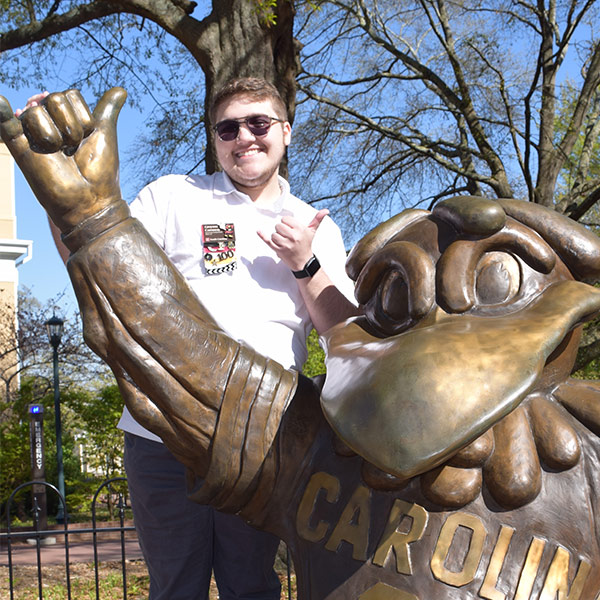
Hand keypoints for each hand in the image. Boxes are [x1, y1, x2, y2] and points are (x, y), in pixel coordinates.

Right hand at [0, 87, 126, 231]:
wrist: (89, 200)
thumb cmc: (100, 170)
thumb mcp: (105, 134)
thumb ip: (107, 110)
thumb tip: (121, 89)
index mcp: (66, 117)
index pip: (70, 95)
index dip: (84, 117)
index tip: (87, 137)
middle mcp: (48, 122)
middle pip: (54, 99)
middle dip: (70, 125)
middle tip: (72, 148)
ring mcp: (32, 133)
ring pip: (36, 111)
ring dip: (54, 135)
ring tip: (58, 154)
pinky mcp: (18, 146)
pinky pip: (4, 121)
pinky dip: (0, 110)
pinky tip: (0, 102)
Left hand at [258, 208, 328, 270]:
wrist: (303, 262)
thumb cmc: (306, 245)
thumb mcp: (312, 232)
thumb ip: (317, 220)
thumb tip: (326, 211)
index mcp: (300, 230)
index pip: (285, 219)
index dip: (287, 223)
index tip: (291, 229)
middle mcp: (293, 237)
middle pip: (278, 226)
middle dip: (281, 230)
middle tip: (288, 236)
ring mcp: (285, 244)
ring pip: (274, 234)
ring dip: (277, 237)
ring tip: (284, 242)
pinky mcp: (278, 250)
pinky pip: (268, 241)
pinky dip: (262, 236)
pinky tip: (258, 231)